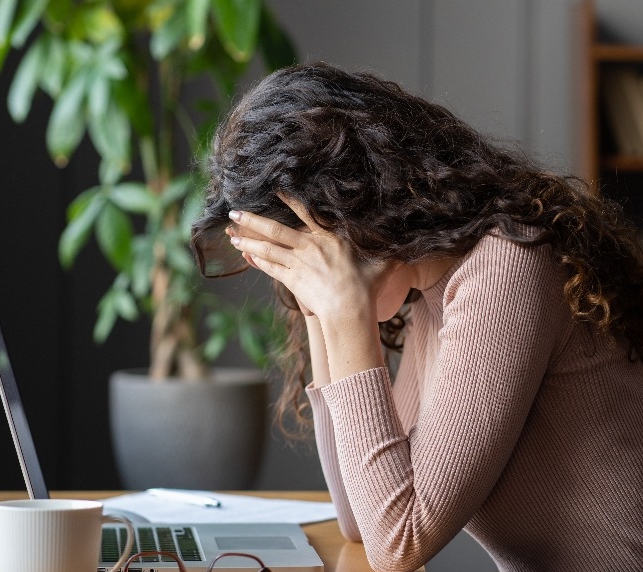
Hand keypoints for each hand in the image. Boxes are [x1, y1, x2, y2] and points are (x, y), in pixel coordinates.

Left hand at [227, 193, 385, 323]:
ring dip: (247, 239)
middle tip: (234, 211)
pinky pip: (269, 267)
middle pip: (274, 229)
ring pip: (267, 247)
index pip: (305, 213)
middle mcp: (309, 246)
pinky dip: (256, 259)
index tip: (272, 189)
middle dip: (252, 219)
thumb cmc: (367, 287)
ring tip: (231, 233)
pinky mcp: (291, 280)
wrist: (350, 310)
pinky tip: (245, 253)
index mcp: (329, 237)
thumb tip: (410, 240)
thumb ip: (389, 249)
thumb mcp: (381, 263)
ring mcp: (298, 263)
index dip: (288, 200)